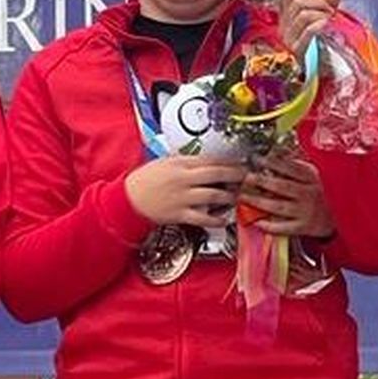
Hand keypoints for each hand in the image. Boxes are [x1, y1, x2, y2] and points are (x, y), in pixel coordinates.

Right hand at [124, 155, 247, 228]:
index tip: (241, 162)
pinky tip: (225, 218)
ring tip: (237, 196)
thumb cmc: (146, 180)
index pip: (211, 159)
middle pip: (217, 174)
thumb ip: (186, 161)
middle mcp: (184, 179)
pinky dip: (217, 219)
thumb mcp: (165, 163)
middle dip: (237, 175)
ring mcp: (183, 198)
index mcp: (180, 164)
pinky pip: (204, 218)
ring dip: (230, 196)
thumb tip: (207, 161)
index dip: (229, 161)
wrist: (129, 200)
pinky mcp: (180, 214)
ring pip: (214, 195)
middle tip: (248, 177)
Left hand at [240, 153, 334, 237]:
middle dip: (261, 182)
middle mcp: (309, 194)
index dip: (271, 163)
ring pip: (279, 206)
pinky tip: (256, 221)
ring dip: (259, 202)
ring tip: (244, 197)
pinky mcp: (304, 227)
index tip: (257, 159)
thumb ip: (298, 165)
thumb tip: (276, 154)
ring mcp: (306, 211)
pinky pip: (283, 227)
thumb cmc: (324, 192)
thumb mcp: (316, 175)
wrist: (342, 215)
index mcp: (313, 178)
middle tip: (246, 178)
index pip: (290, 168)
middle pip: (281, 186)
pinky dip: (269, 225)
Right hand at [279, 0, 340, 49]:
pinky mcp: (298, 52)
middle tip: (331, 12)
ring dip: (322, 14)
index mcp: (286, 19)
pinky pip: (308, 31)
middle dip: (319, 2)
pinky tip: (327, 26)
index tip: (324, 2)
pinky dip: (320, 25)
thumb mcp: (322, 22)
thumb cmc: (320, 48)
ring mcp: (289, 41)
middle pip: (298, 2)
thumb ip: (328, 4)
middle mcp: (284, 29)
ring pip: (303, 15)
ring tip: (331, 22)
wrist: (318, 76)